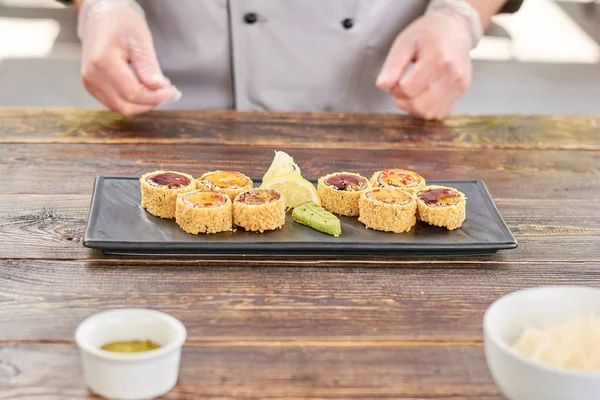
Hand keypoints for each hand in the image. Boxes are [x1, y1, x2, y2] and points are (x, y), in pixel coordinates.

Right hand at [78, 0, 179, 116]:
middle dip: (150, 103)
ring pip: (121, 108)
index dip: (156, 97)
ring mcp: (90, 82)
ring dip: (142, 103)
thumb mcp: (140, 40)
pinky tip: (144, 88)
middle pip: (126, 106)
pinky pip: (115, 103)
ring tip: (157, 88)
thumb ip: (148, 66)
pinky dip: (132, 101)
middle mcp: (92, 76)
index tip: (172, 92)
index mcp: (103, 62)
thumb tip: (159, 88)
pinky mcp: (92, 86)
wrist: (101, 15)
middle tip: (168, 92)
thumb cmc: (120, 22)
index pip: (133, 93)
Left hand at [376, 10, 474, 119]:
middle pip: (418, 105)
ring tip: (410, 92)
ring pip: (429, 113)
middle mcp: (452, 75)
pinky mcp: (462, 92)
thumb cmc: (427, 33)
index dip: (394, 89)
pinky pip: (440, 113)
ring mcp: (459, 85)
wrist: (455, 28)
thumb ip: (392, 65)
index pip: (407, 89)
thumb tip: (382, 86)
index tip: (394, 80)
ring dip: (413, 108)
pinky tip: (422, 96)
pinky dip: (426, 110)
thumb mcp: (404, 42)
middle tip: (399, 88)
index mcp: (438, 59)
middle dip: (402, 101)